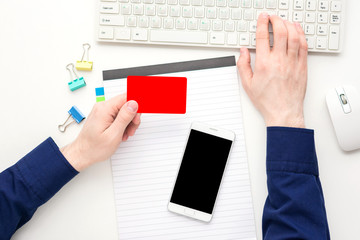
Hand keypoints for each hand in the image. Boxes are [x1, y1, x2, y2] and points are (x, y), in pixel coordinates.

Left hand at [60, 94, 140, 170]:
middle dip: (133, 117)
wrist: (82, 154)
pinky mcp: (104, 116)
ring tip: (125, 134)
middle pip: (126, 104)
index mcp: (104, 109)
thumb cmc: (94, 148)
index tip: (141, 114)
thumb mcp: (113, 135)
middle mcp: (102, 107)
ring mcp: (102, 111)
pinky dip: (123, 124)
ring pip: (124, 110)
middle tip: (132, 129)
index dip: (137, 105)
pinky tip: (121, 133)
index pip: (126, 97)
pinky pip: (118, 115)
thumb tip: (134, 104)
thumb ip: (124, 118)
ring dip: (128, 122)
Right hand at [237, 13, 307, 127]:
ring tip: (285, 21)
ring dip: (289, 25)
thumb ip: (243, 66)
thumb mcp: (248, 84)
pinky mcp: (302, 66)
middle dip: (276, 20)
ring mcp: (292, 62)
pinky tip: (297, 31)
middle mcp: (279, 60)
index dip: (262, 23)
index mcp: (264, 64)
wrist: (283, 112)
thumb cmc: (267, 101)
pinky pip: (303, 46)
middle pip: (280, 31)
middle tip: (273, 17)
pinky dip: (301, 34)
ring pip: (294, 36)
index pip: (262, 36)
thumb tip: (243, 52)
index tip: (262, 17)